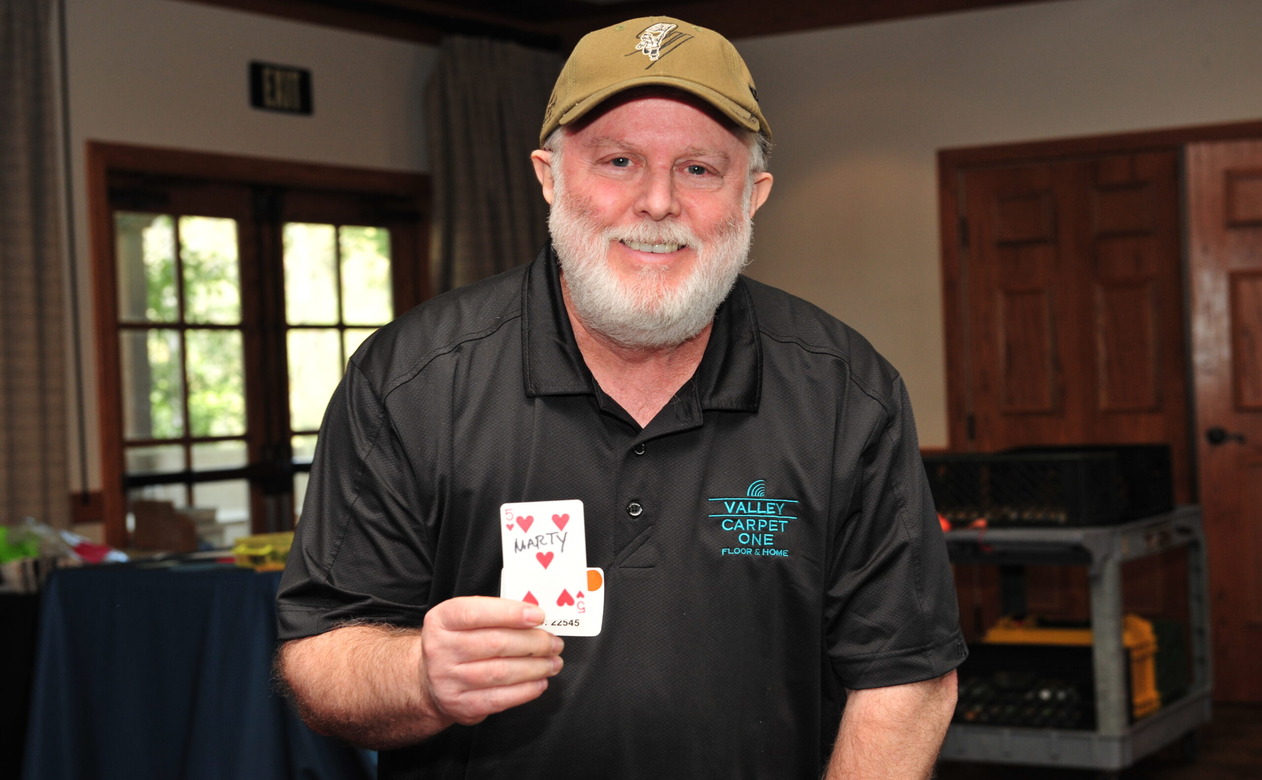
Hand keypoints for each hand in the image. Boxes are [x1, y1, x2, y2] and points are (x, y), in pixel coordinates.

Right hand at [420, 596, 564, 726]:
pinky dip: (526, 690)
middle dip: (533, 643)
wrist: (430, 679)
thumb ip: (495, 614)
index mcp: (442, 620)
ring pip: (501, 672)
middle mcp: (440, 649)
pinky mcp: (460, 704)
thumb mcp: (465, 620)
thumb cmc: (458, 643)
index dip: (511, 613)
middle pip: (495, 644)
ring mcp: (448, 680)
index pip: (476, 613)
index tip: (539, 616)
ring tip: (552, 663)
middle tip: (554, 643)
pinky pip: (499, 698)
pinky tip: (539, 682)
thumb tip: (536, 618)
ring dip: (535, 667)